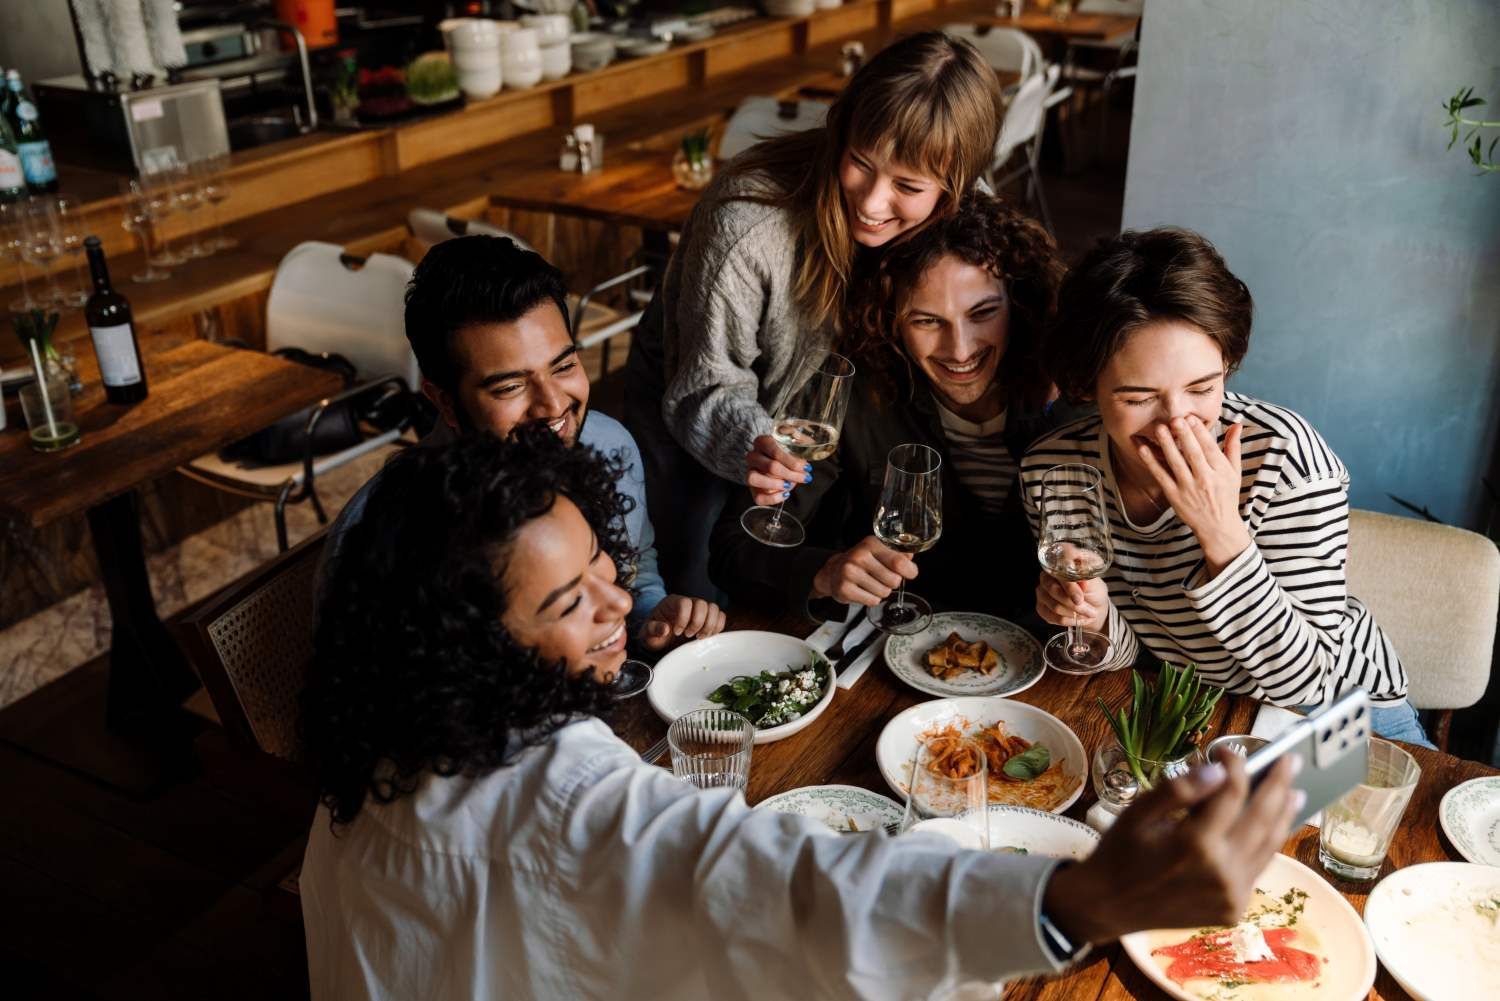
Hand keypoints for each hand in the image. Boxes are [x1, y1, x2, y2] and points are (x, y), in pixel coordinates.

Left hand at [639, 595, 726, 649]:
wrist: (660, 638)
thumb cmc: (654, 633)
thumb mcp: (647, 633)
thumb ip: (653, 629)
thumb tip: (665, 629)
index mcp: (672, 602)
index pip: (685, 602)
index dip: (683, 618)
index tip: (676, 632)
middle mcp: (688, 602)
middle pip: (702, 604)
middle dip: (697, 623)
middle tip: (688, 635)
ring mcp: (699, 609)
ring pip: (714, 608)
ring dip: (709, 625)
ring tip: (699, 637)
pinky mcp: (708, 618)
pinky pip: (720, 617)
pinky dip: (717, 628)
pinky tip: (707, 637)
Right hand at [746, 434, 811, 506]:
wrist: (776, 462)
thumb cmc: (787, 453)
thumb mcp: (795, 443)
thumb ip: (801, 443)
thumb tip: (805, 454)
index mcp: (762, 442)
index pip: (775, 451)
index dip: (792, 462)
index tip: (806, 468)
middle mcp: (753, 456)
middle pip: (770, 466)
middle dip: (790, 474)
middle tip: (804, 477)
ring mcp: (749, 472)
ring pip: (754, 479)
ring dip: (776, 484)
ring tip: (789, 485)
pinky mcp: (752, 489)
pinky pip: (757, 497)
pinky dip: (772, 498)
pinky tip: (785, 494)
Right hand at [811, 535, 916, 605]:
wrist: (834, 571)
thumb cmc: (862, 561)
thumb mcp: (879, 550)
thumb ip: (898, 553)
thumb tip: (910, 558)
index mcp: (871, 544)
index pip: (899, 562)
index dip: (909, 570)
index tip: (909, 572)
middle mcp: (859, 556)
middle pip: (894, 580)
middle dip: (893, 582)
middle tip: (883, 578)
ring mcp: (850, 573)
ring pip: (884, 592)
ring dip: (882, 591)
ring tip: (871, 583)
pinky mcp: (844, 589)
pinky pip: (872, 601)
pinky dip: (871, 599)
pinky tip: (863, 590)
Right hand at [1035, 573, 1109, 632]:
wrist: (1093, 606)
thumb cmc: (1093, 591)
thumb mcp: (1095, 582)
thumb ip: (1087, 578)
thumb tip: (1082, 581)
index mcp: (1058, 564)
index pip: (1057, 572)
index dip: (1069, 586)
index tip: (1080, 598)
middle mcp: (1046, 577)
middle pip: (1054, 590)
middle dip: (1075, 604)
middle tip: (1090, 610)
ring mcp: (1041, 593)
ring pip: (1055, 606)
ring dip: (1075, 614)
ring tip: (1087, 613)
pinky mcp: (1041, 608)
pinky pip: (1054, 618)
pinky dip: (1070, 621)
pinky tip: (1078, 618)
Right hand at [1043, 750, 1304, 944]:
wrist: (1109, 905)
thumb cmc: (1119, 852)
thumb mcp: (1138, 813)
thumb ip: (1179, 789)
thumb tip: (1218, 769)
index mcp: (1195, 844)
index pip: (1231, 793)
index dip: (1236, 765)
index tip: (1229, 750)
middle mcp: (1222, 872)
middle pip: (1263, 818)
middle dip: (1279, 784)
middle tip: (1291, 761)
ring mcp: (1232, 895)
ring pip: (1269, 846)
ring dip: (1284, 815)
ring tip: (1295, 792)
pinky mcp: (1234, 909)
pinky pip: (1258, 868)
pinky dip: (1267, 844)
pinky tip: (1270, 827)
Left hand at [1137, 417, 1250, 576]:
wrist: (1217, 526)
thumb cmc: (1226, 495)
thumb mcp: (1234, 472)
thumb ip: (1233, 447)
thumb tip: (1236, 424)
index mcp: (1221, 471)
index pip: (1210, 449)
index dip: (1200, 433)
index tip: (1191, 418)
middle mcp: (1205, 479)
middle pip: (1193, 455)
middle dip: (1184, 436)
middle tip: (1175, 419)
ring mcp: (1188, 488)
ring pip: (1176, 463)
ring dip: (1167, 445)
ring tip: (1160, 428)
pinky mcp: (1174, 496)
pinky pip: (1161, 476)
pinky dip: (1151, 462)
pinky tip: (1142, 448)